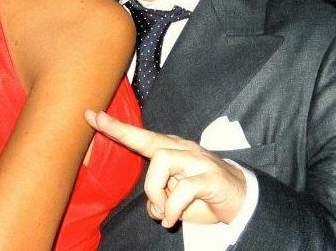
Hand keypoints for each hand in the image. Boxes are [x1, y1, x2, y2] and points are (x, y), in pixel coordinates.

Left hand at [85, 110, 245, 227]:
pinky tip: (173, 220)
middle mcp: (183, 149)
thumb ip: (160, 196)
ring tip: (163, 212)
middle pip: (148, 141)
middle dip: (121, 134)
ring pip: (161, 162)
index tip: (92, 116)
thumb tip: (151, 206)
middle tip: (100, 123)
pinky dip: (172, 209)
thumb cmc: (204, 197)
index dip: (116, 128)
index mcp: (173, 151)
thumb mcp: (175, 199)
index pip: (141, 136)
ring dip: (156, 193)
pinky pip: (182, 190)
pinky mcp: (209, 177)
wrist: (243, 200)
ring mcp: (197, 160)